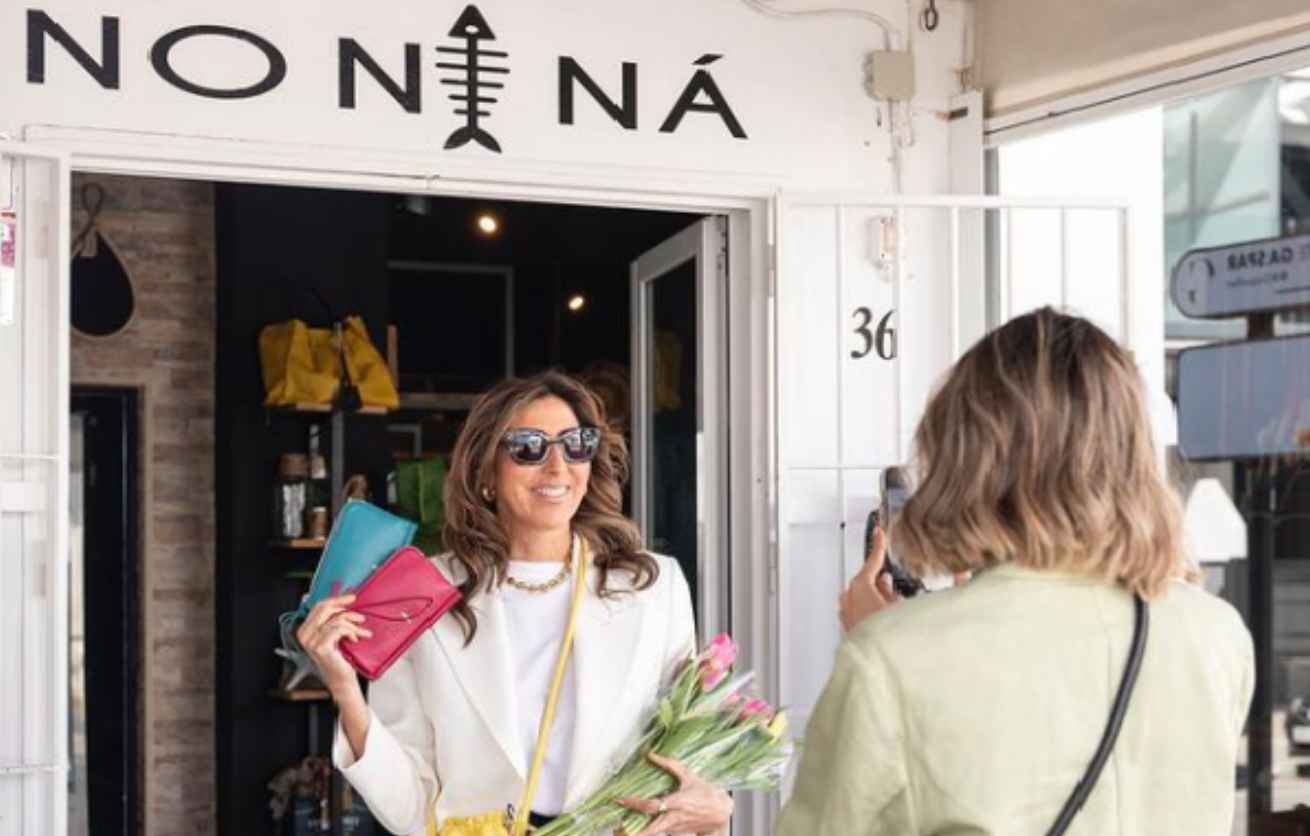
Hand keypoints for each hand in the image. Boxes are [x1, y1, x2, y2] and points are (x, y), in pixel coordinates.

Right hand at [295, 593, 370, 695]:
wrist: (342, 680)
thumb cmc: (340, 658)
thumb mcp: (335, 634)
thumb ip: (333, 619)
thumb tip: (344, 600)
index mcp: (304, 629)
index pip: (318, 606)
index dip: (336, 599)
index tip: (351, 597)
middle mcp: (304, 635)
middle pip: (324, 608)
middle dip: (344, 607)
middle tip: (359, 614)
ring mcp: (311, 641)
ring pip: (336, 619)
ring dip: (353, 624)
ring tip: (362, 632)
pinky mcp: (321, 647)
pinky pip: (339, 628)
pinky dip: (351, 631)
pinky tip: (355, 639)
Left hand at [616, 752, 732, 835]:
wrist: (721, 814)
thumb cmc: (706, 793)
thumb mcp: (689, 775)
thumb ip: (669, 764)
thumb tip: (651, 754)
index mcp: (677, 802)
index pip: (652, 805)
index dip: (635, 803)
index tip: (620, 799)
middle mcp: (674, 817)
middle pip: (650, 830)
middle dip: (633, 833)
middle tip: (616, 829)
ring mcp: (674, 827)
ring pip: (651, 832)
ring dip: (636, 832)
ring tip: (618, 828)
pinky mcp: (674, 832)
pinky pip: (657, 831)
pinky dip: (645, 829)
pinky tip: (635, 824)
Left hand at [839, 525, 900, 631]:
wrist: (874, 661)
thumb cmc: (885, 633)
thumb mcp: (898, 606)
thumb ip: (892, 590)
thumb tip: (888, 582)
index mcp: (861, 587)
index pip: (872, 560)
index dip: (879, 545)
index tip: (878, 532)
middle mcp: (849, 597)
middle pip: (867, 580)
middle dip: (882, 582)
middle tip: (896, 590)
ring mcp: (846, 612)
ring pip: (863, 596)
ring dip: (878, 598)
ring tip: (895, 611)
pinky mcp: (847, 626)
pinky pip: (860, 610)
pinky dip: (872, 610)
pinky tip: (886, 620)